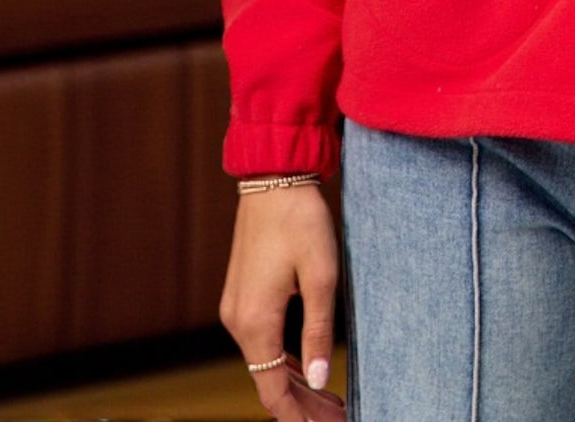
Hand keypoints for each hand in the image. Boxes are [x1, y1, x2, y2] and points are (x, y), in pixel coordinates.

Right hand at [220, 184, 344, 418]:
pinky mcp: (242, 293)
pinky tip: (308, 366)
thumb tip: (321, 379)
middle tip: (337, 416)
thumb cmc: (301, 221)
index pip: (273, 390)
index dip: (298, 416)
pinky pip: (262, 339)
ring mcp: (236, 307)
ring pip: (265, 360)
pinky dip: (285, 358)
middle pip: (269, 379)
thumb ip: (318, 331)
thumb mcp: (321, 276)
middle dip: (302, 404)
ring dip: (296, 381)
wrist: (273, 177)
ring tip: (329, 401)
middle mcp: (237, 321)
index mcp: (255, 322)